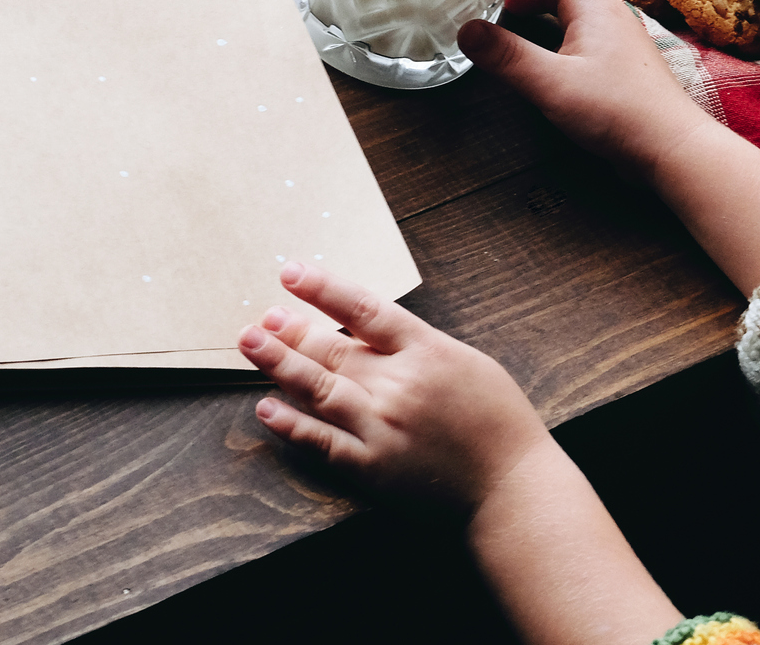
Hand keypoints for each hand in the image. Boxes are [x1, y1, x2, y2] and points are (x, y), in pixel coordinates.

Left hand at [239, 260, 550, 510]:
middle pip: (332, 347)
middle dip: (292, 328)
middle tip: (264, 315)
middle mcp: (398, 384)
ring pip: (317, 387)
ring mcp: (380, 427)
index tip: (291, 272)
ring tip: (249, 342)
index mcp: (428, 351)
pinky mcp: (370, 466)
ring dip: (279, 363)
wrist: (510, 487)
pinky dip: (290, 424)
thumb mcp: (468, 364)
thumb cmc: (498, 422)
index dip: (323, 288)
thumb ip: (420, 346)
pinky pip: (320, 441)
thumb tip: (370, 330)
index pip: (364, 308)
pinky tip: (266, 408)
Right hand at [464, 0, 759, 295]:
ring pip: (572, 3)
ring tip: (505, 5)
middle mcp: (608, 13)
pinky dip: (554, 24)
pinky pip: (580, 28)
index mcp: (593, 5)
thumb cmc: (621, 112)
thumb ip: (507, 56)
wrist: (671, 145)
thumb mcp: (552, 84)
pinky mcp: (618, 61)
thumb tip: (466, 30)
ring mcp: (615, 36)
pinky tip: (540, 43)